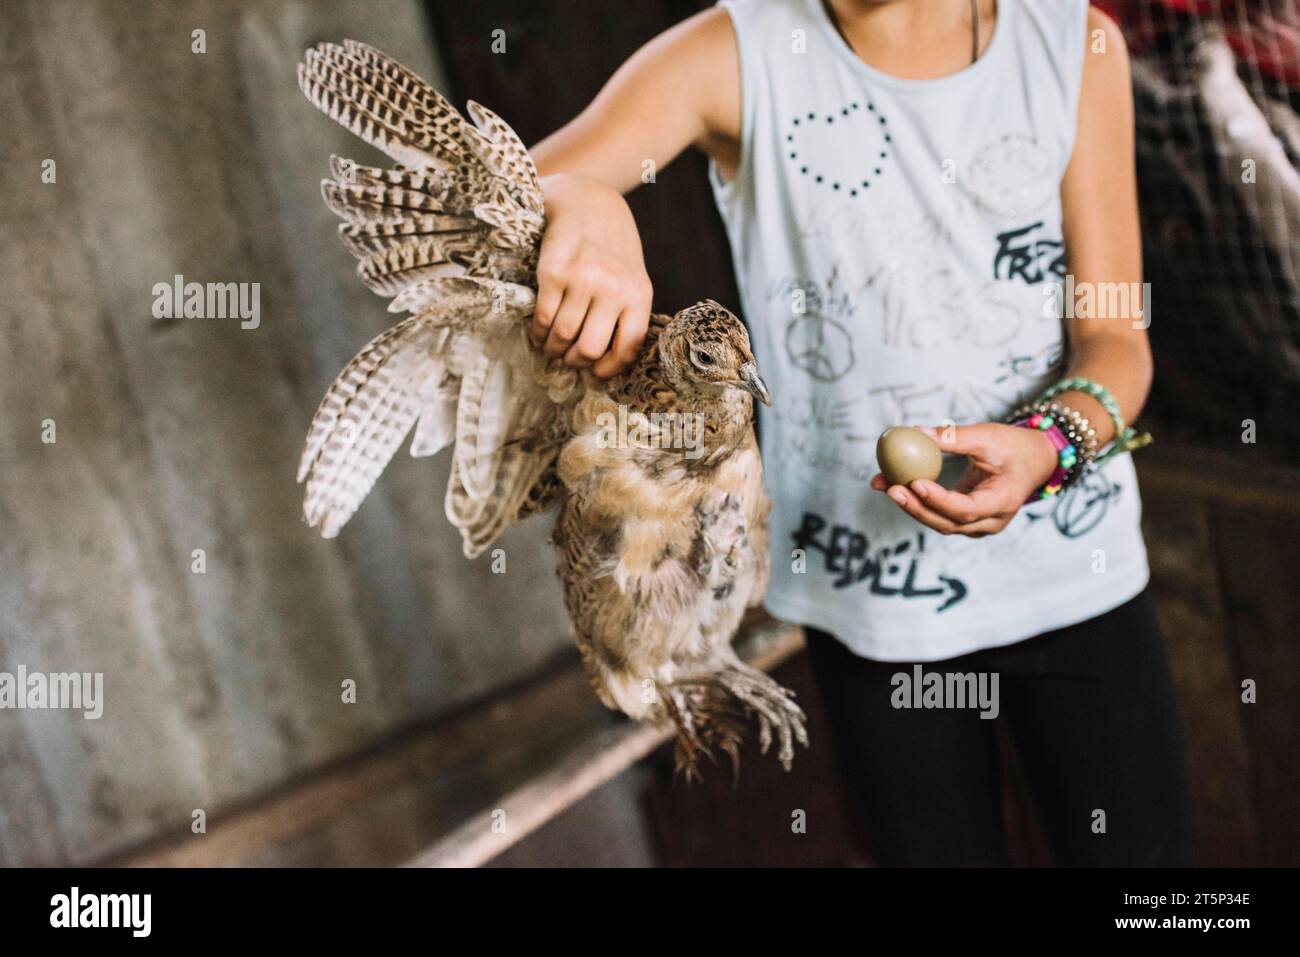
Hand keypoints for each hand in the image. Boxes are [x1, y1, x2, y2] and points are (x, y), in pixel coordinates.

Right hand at [531, 173, 653, 377]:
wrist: (586, 198)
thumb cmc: (610, 244)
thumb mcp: (632, 275)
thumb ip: (626, 310)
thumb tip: (606, 359)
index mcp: (638, 294)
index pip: (627, 348)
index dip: (608, 369)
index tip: (595, 372)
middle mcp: (613, 288)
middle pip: (590, 349)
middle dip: (574, 361)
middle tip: (566, 358)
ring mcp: (583, 279)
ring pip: (564, 336)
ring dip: (552, 348)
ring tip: (549, 345)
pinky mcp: (554, 272)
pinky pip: (544, 317)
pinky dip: (538, 332)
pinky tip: (538, 330)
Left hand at [870, 422, 1058, 536]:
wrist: (1035, 460)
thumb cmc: (1015, 447)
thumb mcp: (988, 436)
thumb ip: (953, 437)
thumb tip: (915, 432)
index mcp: (1003, 502)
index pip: (966, 508)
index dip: (938, 499)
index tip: (914, 482)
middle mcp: (991, 521)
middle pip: (948, 522)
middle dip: (916, 507)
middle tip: (890, 488)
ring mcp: (979, 525)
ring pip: (941, 522)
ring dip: (912, 505)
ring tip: (884, 485)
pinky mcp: (968, 520)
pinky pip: (940, 515)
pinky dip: (919, 502)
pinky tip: (895, 486)